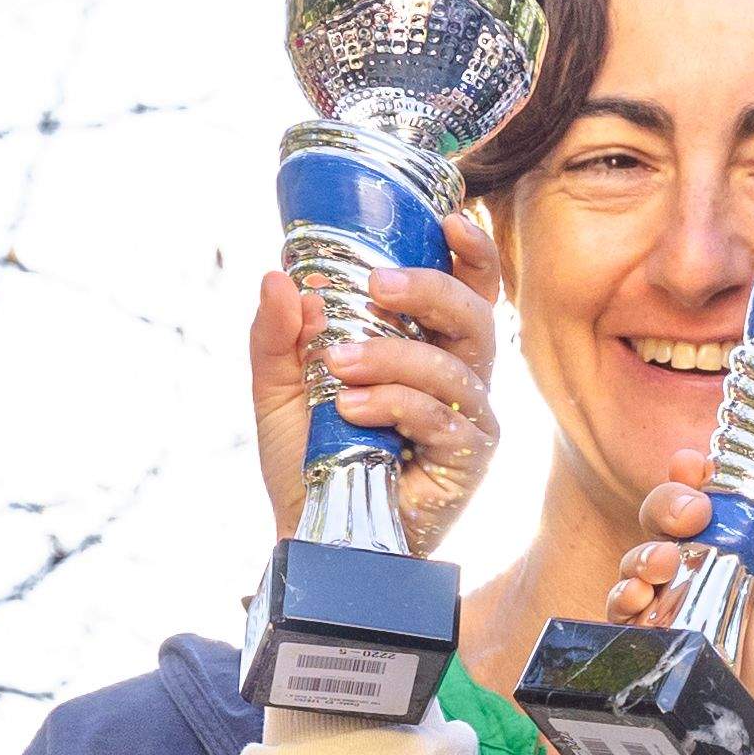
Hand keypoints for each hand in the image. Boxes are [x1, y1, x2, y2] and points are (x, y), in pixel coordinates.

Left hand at [249, 212, 505, 551]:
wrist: (311, 533)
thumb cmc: (309, 459)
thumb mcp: (278, 387)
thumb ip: (278, 335)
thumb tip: (280, 277)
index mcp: (428, 345)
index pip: (469, 288)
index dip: (471, 251)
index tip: (446, 221)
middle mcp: (460, 377)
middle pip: (475, 314)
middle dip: (429, 290)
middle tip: (376, 285)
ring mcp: (469, 419)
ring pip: (455, 366)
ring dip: (392, 356)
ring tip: (337, 365)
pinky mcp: (467, 461)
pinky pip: (442, 418)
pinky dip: (394, 404)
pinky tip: (353, 410)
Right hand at [620, 480, 753, 754]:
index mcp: (745, 556)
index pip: (716, 498)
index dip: (698, 475)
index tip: (697, 464)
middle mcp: (702, 574)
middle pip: (668, 517)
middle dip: (668, 504)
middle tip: (688, 516)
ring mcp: (669, 607)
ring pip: (639, 558)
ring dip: (644, 553)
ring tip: (661, 570)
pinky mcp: (644, 642)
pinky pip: (618, 608)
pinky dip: (621, 598)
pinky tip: (636, 606)